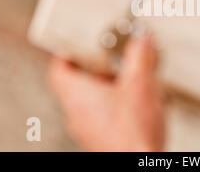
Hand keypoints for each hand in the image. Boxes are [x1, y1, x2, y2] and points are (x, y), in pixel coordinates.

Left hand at [48, 35, 164, 151]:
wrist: (138, 163)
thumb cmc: (132, 131)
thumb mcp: (140, 82)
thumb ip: (140, 56)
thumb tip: (142, 40)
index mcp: (77, 95)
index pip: (58, 70)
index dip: (67, 53)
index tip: (79, 45)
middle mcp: (77, 113)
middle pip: (78, 84)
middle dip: (98, 70)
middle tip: (114, 59)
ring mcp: (89, 129)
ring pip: (93, 101)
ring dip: (111, 88)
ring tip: (132, 81)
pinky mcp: (102, 140)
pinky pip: (105, 116)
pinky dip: (119, 106)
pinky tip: (140, 104)